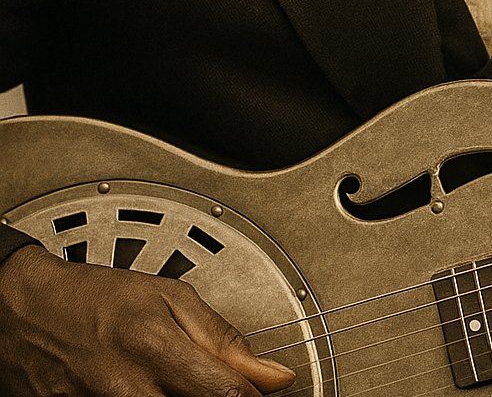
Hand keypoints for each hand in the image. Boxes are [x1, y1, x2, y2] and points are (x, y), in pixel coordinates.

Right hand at [0, 244, 295, 395]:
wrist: (28, 312)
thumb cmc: (96, 298)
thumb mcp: (170, 297)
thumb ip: (223, 338)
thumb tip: (272, 374)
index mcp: (156, 349)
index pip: (226, 394)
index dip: (251, 395)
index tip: (264, 388)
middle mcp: (130, 391)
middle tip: (204, 377)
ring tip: (169, 375)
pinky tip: (153, 387)